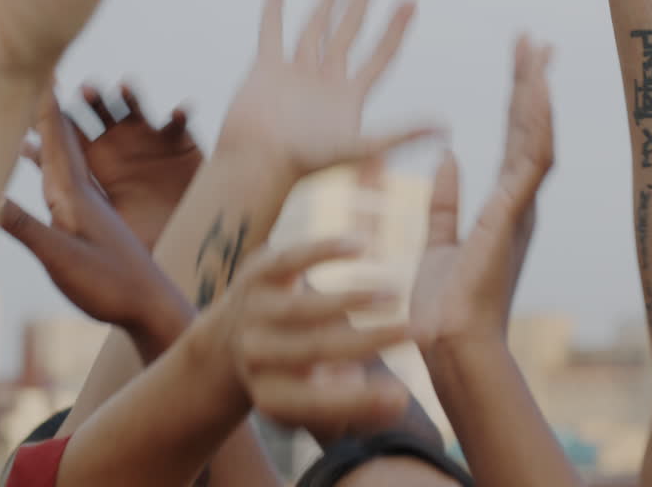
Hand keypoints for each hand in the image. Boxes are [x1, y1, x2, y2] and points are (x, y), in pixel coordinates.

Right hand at [1, 89, 183, 338]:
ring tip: (44, 116)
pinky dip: (64, 173)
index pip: (59, 145)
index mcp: (77, 198)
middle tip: (41, 79)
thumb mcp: (62, 258)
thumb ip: (26, 229)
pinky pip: (78, 189)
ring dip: (58, 138)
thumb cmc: (109, 286)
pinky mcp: (99, 229)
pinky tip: (58, 175)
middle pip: (67, 146)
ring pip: (73, 165)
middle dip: (51, 112)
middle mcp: (88, 197)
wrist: (151, 308)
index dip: (46, 111)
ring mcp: (96, 212)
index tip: (41, 75)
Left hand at [215, 239, 410, 428]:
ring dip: (354, 298)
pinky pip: (291, 259)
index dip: (358, 402)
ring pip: (304, 306)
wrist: (232, 339)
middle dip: (372, 340)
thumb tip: (398, 402)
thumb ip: (357, 405)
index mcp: (270, 395)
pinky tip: (361, 245)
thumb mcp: (319, 400)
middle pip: (315, 349)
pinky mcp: (256, 273)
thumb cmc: (299, 374)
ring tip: (396, 292)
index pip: (314, 403)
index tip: (403, 394)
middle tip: (420, 331)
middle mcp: (255, 355)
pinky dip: (326, 250)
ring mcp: (253, 311)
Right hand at [218, 0, 434, 177]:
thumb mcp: (361, 147)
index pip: (381, 53)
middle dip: (362, 0)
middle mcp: (326, 81)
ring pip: (315, 29)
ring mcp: (296, 75)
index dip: (397, 26)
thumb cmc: (306, 161)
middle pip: (350, 31)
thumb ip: (402, 135)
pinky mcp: (265, 72)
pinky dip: (273, 14)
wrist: (257, 165)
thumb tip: (445, 127)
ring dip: (328, 0)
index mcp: (350, 95)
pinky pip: (271, 36)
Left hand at [410, 37, 554, 347]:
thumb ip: (447, 201)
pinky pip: (530, 161)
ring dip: (536, 93)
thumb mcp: (441, 242)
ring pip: (536, 137)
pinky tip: (535, 90)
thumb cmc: (445, 305)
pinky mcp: (511, 216)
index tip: (522, 60)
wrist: (448, 342)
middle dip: (533, 84)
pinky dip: (535, 124)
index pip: (514, 139)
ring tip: (536, 51)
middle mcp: (519, 202)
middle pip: (530, 130)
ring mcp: (519, 208)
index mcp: (503, 206)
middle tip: (535, 41)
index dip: (519, 99)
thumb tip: (449, 159)